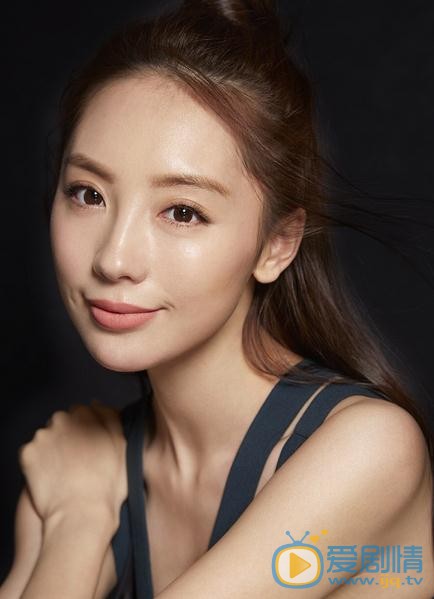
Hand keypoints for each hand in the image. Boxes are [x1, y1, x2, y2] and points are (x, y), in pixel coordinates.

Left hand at [18, 401, 126, 525]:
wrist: (81, 514)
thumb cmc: (108, 485)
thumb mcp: (124, 447)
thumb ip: (111, 419)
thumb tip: (98, 405)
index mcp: (86, 414)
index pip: (82, 412)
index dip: (88, 430)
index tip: (90, 447)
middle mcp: (61, 419)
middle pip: (62, 423)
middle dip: (68, 436)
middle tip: (78, 461)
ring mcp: (42, 436)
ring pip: (47, 438)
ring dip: (53, 449)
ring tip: (65, 472)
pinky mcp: (27, 454)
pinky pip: (32, 454)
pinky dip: (38, 463)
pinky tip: (51, 478)